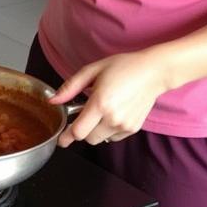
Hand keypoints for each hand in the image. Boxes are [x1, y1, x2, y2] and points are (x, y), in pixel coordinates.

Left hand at [50, 49, 169, 146]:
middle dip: (81, 130)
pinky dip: (108, 130)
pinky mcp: (133, 128)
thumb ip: (70, 87)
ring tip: (102, 110)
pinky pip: (113, 137)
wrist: (153, 72)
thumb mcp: (92, 70)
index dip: (66, 137)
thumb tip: (53, 100)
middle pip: (87, 139)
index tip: (61, 140)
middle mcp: (113, 118)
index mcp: (100, 103)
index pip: (78, 131)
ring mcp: (124, 125)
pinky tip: (113, 113)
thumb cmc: (123, 67)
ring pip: (100, 139)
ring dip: (95, 130)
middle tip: (85, 113)